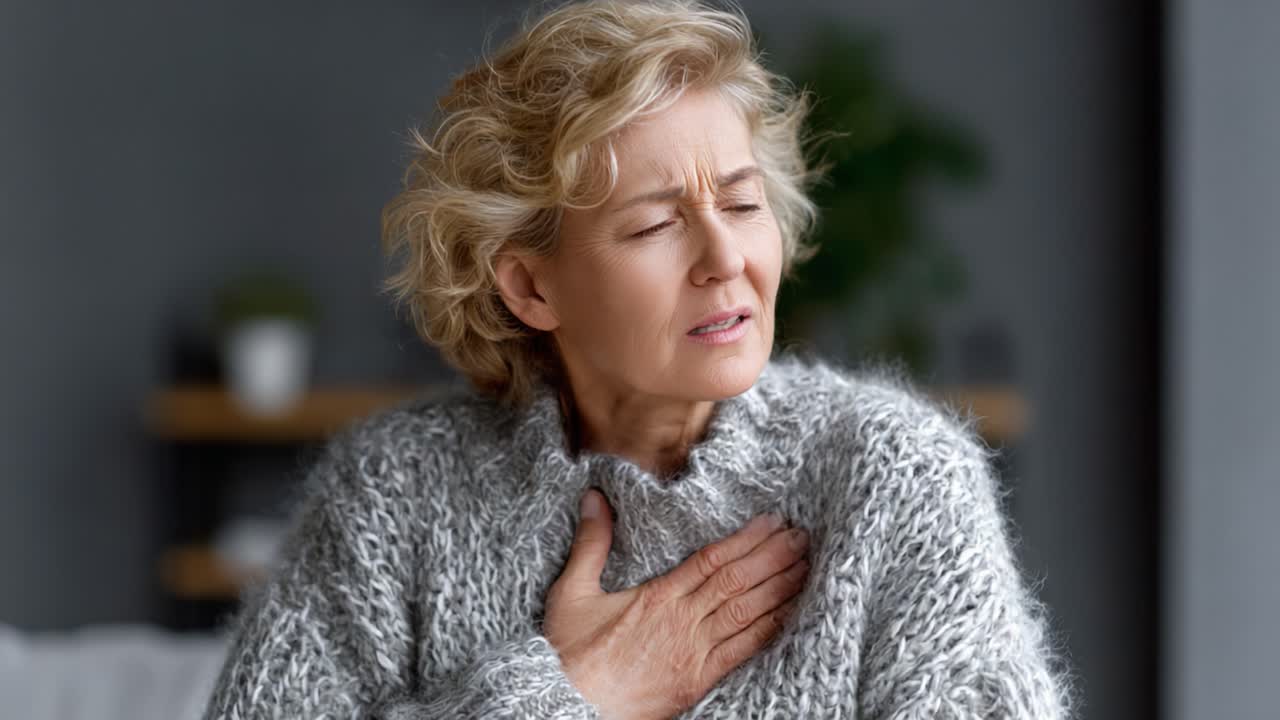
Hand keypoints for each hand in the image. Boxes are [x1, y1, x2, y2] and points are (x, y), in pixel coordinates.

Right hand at [544, 488, 810, 719]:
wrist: (570, 708)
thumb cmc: (568, 654)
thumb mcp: (572, 592)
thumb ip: (591, 543)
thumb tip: (594, 497)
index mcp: (658, 597)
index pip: (712, 560)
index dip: (746, 540)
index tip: (772, 522)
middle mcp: (683, 622)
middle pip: (738, 582)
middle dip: (773, 557)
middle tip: (802, 537)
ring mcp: (695, 653)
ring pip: (747, 613)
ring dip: (780, 588)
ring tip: (806, 566)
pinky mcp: (699, 680)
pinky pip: (743, 651)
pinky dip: (770, 629)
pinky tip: (790, 614)